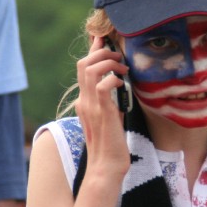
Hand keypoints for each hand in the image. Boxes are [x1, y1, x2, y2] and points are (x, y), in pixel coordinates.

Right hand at [75, 36, 130, 178]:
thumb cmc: (111, 145)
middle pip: (83, 64)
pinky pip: (102, 85)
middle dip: (102, 52)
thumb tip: (118, 89)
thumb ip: (109, 103)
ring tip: (123, 68)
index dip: (93, 51)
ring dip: (108, 63)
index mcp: (85, 101)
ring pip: (89, 69)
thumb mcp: (110, 119)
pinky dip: (113, 78)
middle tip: (119, 55)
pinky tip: (123, 83)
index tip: (103, 39)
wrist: (107, 167)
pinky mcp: (102, 112)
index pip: (83, 69)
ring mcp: (91, 106)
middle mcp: (84, 101)